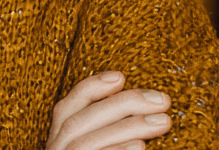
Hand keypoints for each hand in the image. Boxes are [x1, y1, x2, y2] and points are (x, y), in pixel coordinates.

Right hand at [47, 71, 171, 149]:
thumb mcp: (101, 141)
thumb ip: (108, 127)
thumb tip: (144, 104)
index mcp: (59, 139)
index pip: (66, 106)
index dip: (91, 88)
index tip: (120, 76)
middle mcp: (56, 149)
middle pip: (80, 121)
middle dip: (121, 105)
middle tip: (160, 100)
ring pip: (87, 141)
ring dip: (127, 128)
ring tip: (162, 121)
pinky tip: (140, 146)